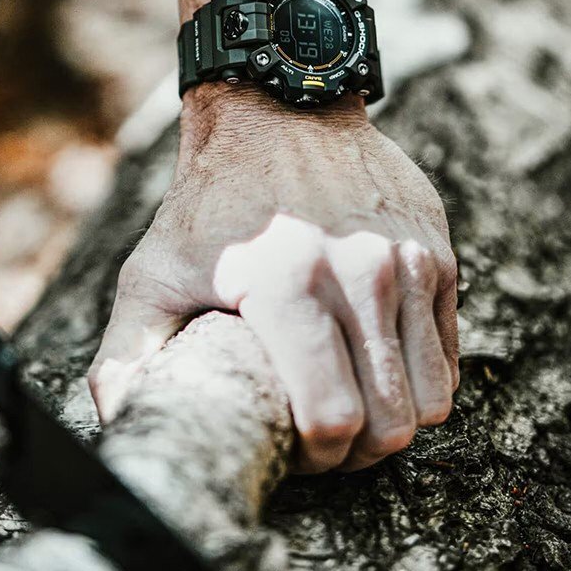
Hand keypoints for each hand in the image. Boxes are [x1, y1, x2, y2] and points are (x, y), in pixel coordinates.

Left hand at [89, 85, 458, 472]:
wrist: (277, 113)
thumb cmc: (209, 201)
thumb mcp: (152, 272)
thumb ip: (126, 356)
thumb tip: (121, 424)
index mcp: (286, 281)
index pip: (331, 420)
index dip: (313, 458)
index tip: (291, 446)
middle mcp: (360, 270)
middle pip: (389, 422)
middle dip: (355, 452)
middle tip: (322, 435)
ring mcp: (408, 259)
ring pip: (431, 397)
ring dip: (392, 419)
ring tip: (351, 402)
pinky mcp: (437, 251)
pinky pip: (449, 353)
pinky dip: (419, 377)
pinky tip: (375, 363)